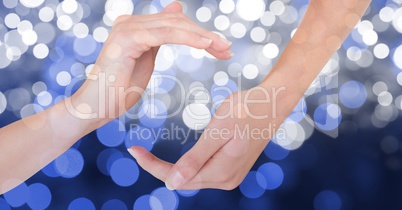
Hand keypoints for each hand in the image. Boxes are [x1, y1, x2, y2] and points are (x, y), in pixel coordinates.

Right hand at [70, 1, 231, 123]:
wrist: (95, 107)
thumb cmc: (120, 89)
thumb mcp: (147, 59)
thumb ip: (161, 36)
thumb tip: (175, 11)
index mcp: (135, 26)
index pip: (175, 24)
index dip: (200, 34)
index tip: (221, 48)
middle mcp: (130, 22)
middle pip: (178, 22)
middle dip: (206, 35)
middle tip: (227, 49)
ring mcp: (128, 27)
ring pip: (175, 26)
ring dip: (203, 36)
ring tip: (223, 48)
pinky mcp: (128, 38)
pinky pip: (166, 34)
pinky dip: (189, 38)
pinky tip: (206, 44)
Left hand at [129, 82, 289, 189]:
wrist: (273, 102)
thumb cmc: (246, 110)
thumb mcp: (218, 131)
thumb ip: (196, 158)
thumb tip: (172, 184)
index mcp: (221, 173)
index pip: (178, 177)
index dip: (153, 167)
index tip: (133, 151)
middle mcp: (226, 179)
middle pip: (184, 179)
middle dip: (159, 167)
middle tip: (137, 150)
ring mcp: (230, 174)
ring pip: (193, 175)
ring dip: (172, 167)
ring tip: (151, 153)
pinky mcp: (232, 166)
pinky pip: (204, 170)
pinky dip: (188, 163)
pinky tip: (179, 156)